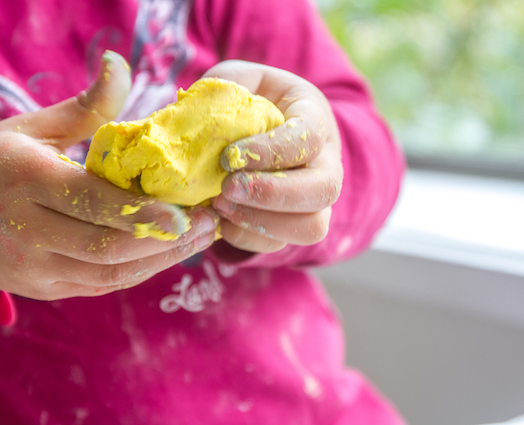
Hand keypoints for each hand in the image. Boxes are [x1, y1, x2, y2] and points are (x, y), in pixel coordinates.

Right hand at [0, 52, 216, 330]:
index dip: (140, 212)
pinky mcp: (48, 289)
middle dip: (164, 240)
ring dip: (162, 260)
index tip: (186, 212)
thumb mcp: (30, 129)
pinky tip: (171, 252)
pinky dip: (141, 271)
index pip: (88, 201)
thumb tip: (121, 64)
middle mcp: (25, 231)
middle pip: (104, 245)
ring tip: (201, 238)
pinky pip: (102, 285)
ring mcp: (35, 267)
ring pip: (109, 274)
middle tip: (208, 222)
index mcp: (22, 181)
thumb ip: (83, 108)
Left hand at [205, 60, 342, 257]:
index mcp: (316, 118)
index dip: (271, 152)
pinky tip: (220, 220)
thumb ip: (226, 86)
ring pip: (311, 227)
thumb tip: (196, 110)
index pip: (309, 139)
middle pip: (324, 190)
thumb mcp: (242, 80)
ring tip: (219, 206)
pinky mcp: (294, 225)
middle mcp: (326, 163)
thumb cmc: (254, 101)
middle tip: (227, 188)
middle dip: (272, 194)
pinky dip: (246, 238)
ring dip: (262, 223)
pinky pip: (280, 244)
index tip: (229, 156)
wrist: (270, 130)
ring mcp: (315, 200)